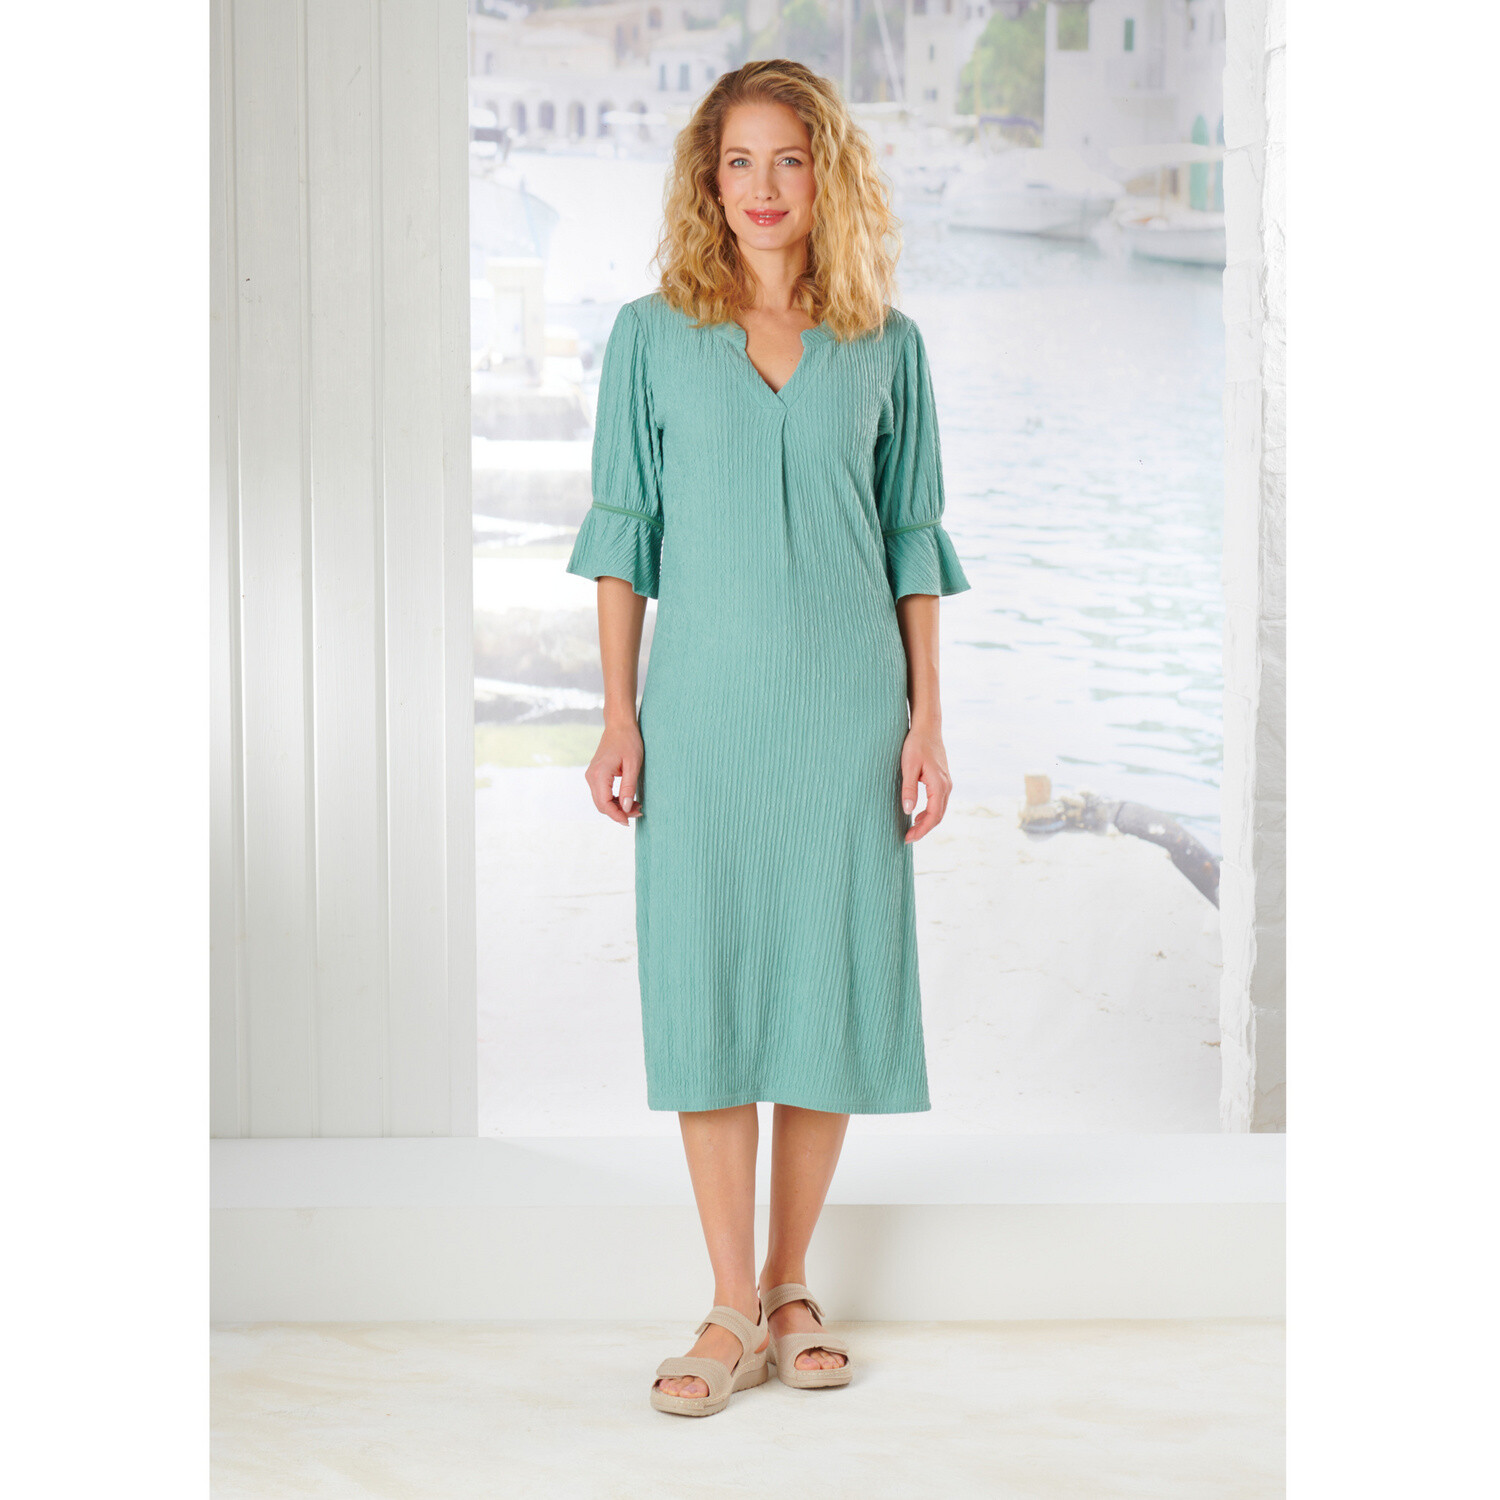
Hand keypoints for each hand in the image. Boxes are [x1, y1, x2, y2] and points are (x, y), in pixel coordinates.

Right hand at [585, 721, 644, 825]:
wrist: (619, 726)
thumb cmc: (628, 742)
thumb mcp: (633, 765)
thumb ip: (628, 787)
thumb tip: (626, 808)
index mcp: (599, 774)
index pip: (604, 804)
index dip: (617, 815)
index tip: (630, 822)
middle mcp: (591, 776)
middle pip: (601, 805)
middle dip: (619, 813)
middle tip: (639, 812)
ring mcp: (591, 775)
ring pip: (601, 801)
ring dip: (617, 807)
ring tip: (637, 806)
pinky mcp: (595, 775)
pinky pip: (602, 794)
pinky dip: (613, 800)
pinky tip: (628, 799)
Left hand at [899, 724, 951, 842]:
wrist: (927, 728)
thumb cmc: (916, 744)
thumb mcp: (908, 766)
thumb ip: (909, 789)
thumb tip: (908, 811)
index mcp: (939, 785)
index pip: (933, 816)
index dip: (921, 830)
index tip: (907, 838)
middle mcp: (946, 786)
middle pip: (938, 816)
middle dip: (924, 829)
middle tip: (908, 838)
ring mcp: (946, 783)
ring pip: (939, 809)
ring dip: (927, 822)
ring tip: (911, 829)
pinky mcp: (942, 780)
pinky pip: (938, 801)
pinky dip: (929, 812)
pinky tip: (917, 814)